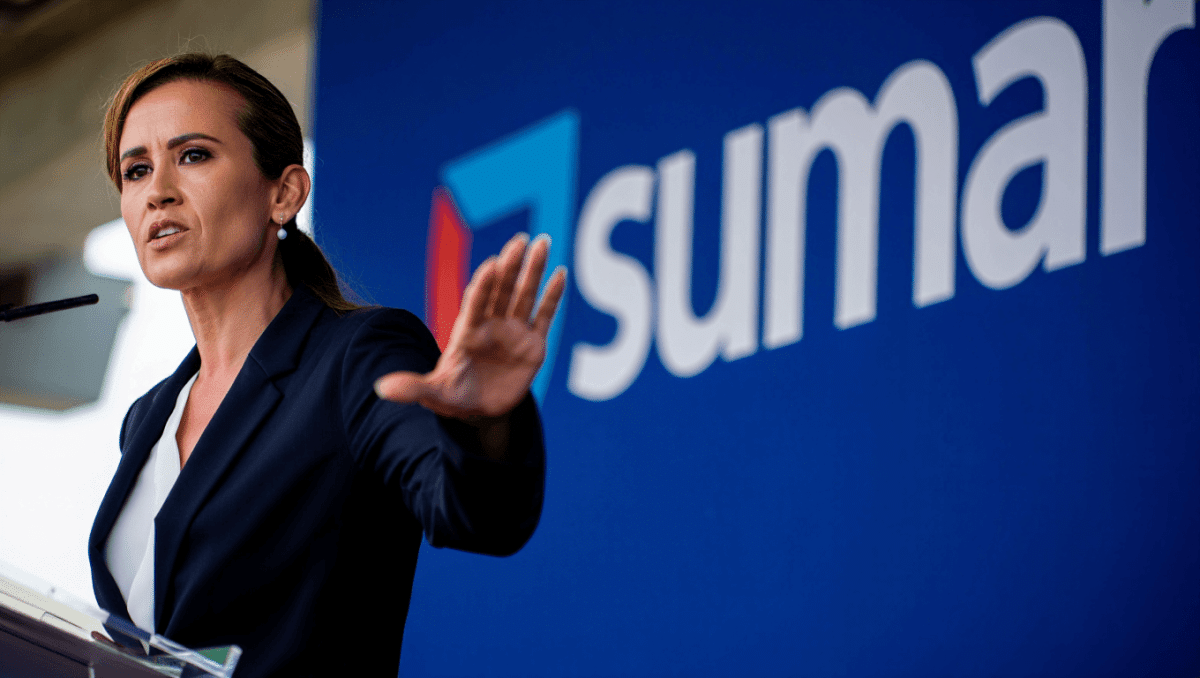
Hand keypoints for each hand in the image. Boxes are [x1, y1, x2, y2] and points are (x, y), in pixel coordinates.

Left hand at [374, 232, 566, 420]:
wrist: (479, 408)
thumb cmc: (453, 396)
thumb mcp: (434, 393)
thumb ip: (413, 388)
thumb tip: (381, 388)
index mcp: (467, 332)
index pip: (475, 304)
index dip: (483, 285)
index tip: (491, 265)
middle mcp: (492, 325)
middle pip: (502, 291)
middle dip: (511, 266)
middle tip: (520, 241)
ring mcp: (514, 332)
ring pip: (525, 296)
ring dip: (534, 270)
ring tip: (543, 242)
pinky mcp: (533, 344)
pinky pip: (544, 316)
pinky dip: (552, 296)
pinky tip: (559, 274)